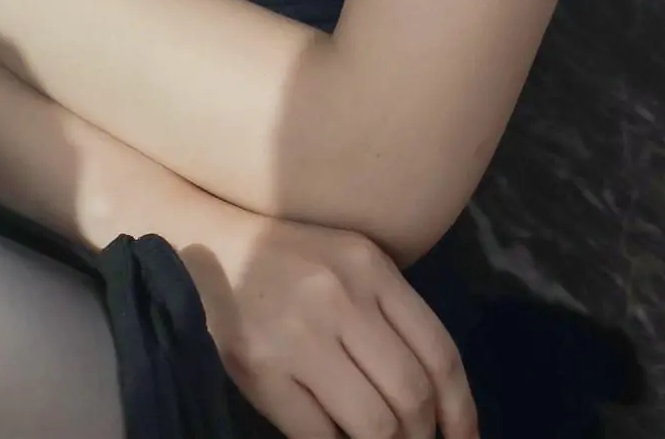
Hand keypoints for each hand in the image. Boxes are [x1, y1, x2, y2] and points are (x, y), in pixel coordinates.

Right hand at [179, 205, 476, 438]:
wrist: (204, 246)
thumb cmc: (286, 261)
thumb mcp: (347, 265)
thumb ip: (388, 317)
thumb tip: (431, 402)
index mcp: (370, 268)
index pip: (439, 354)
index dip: (461, 412)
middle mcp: (341, 296)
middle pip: (411, 396)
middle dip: (421, 438)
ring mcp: (300, 334)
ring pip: (373, 425)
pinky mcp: (262, 369)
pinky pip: (320, 436)